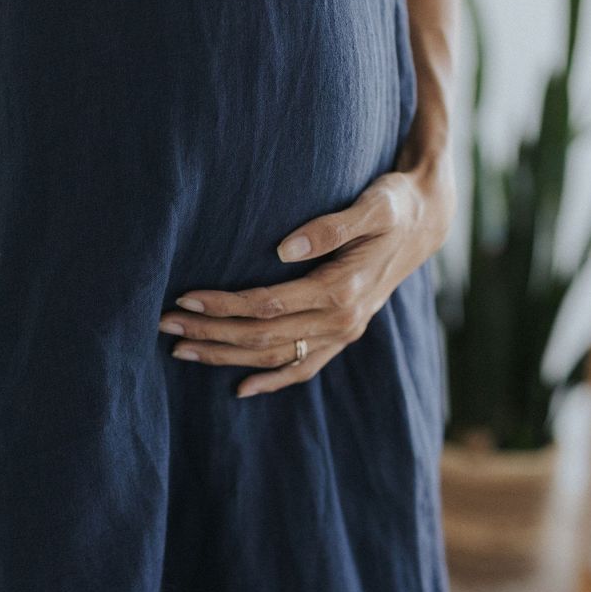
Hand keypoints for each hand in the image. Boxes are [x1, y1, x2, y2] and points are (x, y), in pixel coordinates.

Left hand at [160, 157, 455, 396]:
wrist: (427, 222)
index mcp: (343, 289)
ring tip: (181, 351)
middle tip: (164, 325)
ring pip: (275, 356)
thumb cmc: (394, 203)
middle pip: (262, 335)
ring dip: (226, 356)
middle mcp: (343, 320)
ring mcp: (344, 333)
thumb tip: (285, 248)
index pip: (268, 304)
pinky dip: (271, 380)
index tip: (184, 299)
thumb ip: (331, 225)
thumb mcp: (373, 204)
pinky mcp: (343, 336)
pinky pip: (304, 368)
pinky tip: (240, 388)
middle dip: (210, 333)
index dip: (223, 305)